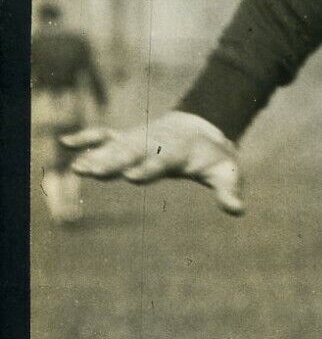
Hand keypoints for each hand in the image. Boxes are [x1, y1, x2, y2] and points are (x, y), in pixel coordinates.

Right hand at [63, 110, 244, 215]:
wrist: (203, 128)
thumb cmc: (215, 157)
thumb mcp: (228, 173)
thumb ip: (230, 191)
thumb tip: (238, 210)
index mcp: (179, 152)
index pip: (162, 161)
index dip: (149, 168)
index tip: (132, 176)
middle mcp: (155, 143)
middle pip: (132, 152)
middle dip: (114, 162)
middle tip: (93, 172)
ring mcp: (139, 139)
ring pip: (115, 146)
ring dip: (96, 156)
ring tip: (77, 168)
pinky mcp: (129, 138)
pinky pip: (106, 136)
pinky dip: (87, 138)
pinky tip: (66, 143)